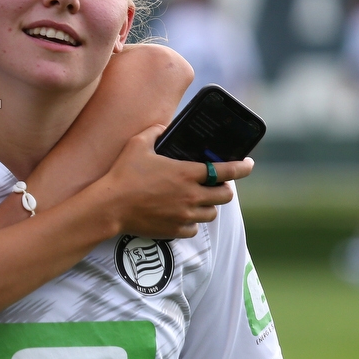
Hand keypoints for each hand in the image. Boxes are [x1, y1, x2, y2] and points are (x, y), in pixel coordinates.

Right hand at [100, 125, 253, 238]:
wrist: (111, 206)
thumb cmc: (124, 175)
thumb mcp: (138, 145)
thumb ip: (154, 132)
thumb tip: (162, 128)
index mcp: (187, 173)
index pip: (227, 171)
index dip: (243, 167)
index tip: (248, 164)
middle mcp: (191, 196)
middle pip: (225, 196)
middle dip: (225, 189)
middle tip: (216, 184)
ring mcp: (185, 215)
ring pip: (211, 213)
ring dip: (209, 206)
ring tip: (198, 200)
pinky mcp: (175, 229)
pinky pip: (193, 228)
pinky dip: (191, 222)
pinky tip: (182, 214)